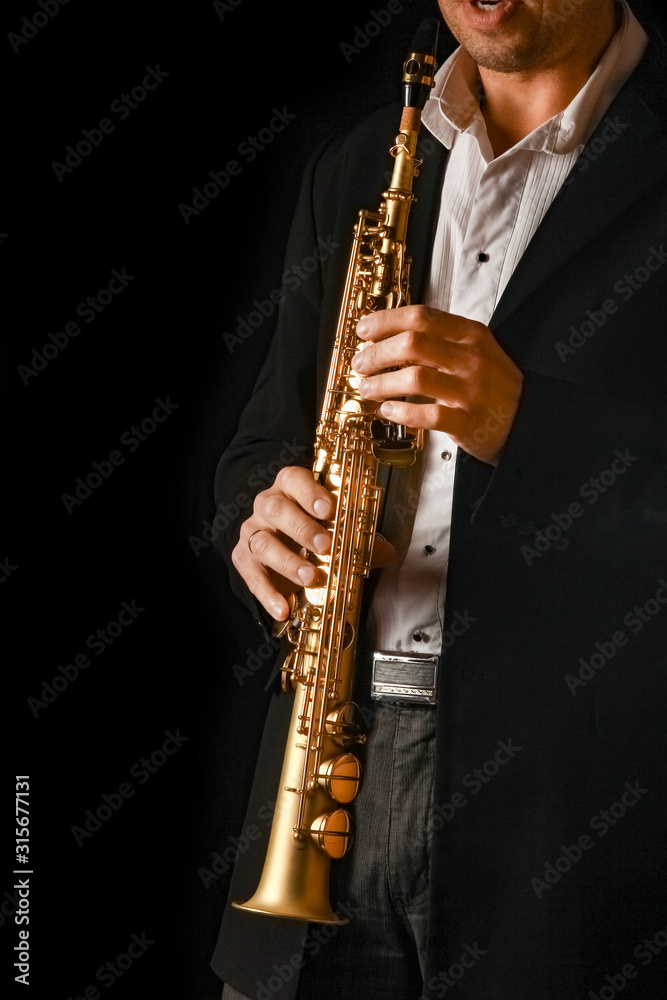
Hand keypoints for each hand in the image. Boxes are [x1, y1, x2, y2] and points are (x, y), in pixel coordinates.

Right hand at [232, 466, 394, 620]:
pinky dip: (268, 595)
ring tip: (310, 578)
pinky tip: (283, 608)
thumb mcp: (338, 529)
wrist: (284, 547)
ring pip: (263, 543)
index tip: (329, 509)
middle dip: (302, 528)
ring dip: (288, 562)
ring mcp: (253, 532)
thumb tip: (386, 552)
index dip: (310, 492)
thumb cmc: (314, 530)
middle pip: (276, 510)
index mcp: (291, 488)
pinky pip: (252, 576)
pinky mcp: (243, 559)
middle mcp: (267, 505)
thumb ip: (360, 538)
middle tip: (325, 546)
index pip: (295, 480)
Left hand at [352, 305, 523, 465]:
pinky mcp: (467, 423)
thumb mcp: (477, 351)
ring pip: (414, 379)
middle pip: (412, 344)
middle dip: (377, 353)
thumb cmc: (496, 385)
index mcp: (471, 336)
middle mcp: (471, 360)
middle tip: (361, 363)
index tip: (364, 330)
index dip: (386, 321)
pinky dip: (401, 413)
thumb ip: (440, 342)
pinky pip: (426, 415)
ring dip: (381, 384)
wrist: (529, 420)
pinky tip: (388, 411)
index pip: (422, 317)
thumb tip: (392, 338)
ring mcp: (470, 392)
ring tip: (367, 388)